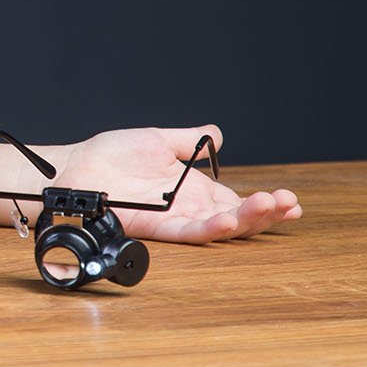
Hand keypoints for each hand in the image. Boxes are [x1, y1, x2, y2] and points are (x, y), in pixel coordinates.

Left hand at [47, 125, 301, 243]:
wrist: (76, 166)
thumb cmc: (109, 156)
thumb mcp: (157, 141)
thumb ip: (189, 140)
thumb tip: (218, 134)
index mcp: (194, 189)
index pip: (238, 199)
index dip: (265, 202)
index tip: (290, 199)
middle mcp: (189, 207)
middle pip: (237, 217)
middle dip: (266, 213)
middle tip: (288, 203)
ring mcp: (175, 218)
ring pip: (220, 227)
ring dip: (247, 219)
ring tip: (270, 207)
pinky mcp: (157, 226)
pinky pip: (188, 232)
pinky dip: (210, 228)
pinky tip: (228, 220)